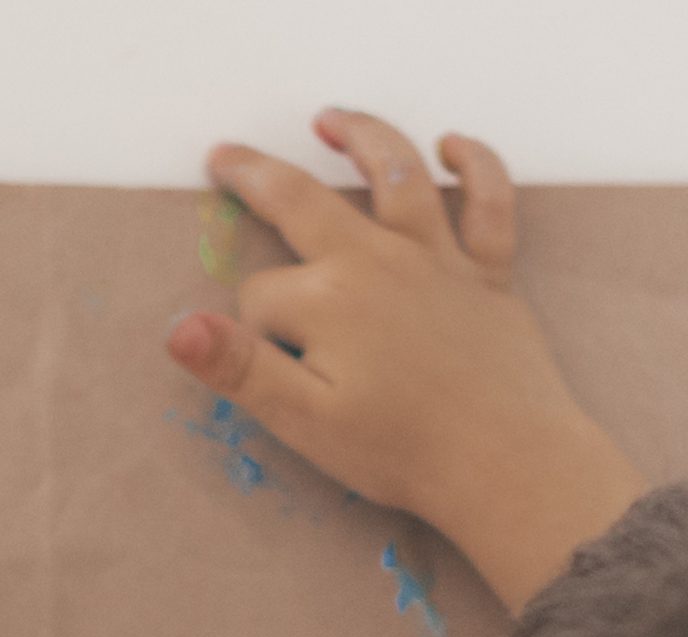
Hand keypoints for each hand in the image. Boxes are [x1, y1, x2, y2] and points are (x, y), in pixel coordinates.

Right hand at [169, 112, 646, 610]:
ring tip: (329, 120)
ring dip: (360, 137)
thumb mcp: (305, 419)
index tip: (269, 364)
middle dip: (256, 176)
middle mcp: (378, 260)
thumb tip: (180, 326)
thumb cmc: (404, 451)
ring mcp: (436, 259)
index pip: (263, 296)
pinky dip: (477, 166)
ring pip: (396, 172)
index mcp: (329, 299)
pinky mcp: (487, 273)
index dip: (254, 328)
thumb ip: (241, 368)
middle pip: (304, 200)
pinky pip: (488, 202)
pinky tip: (454, 146)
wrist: (508, 466)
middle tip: (224, 156)